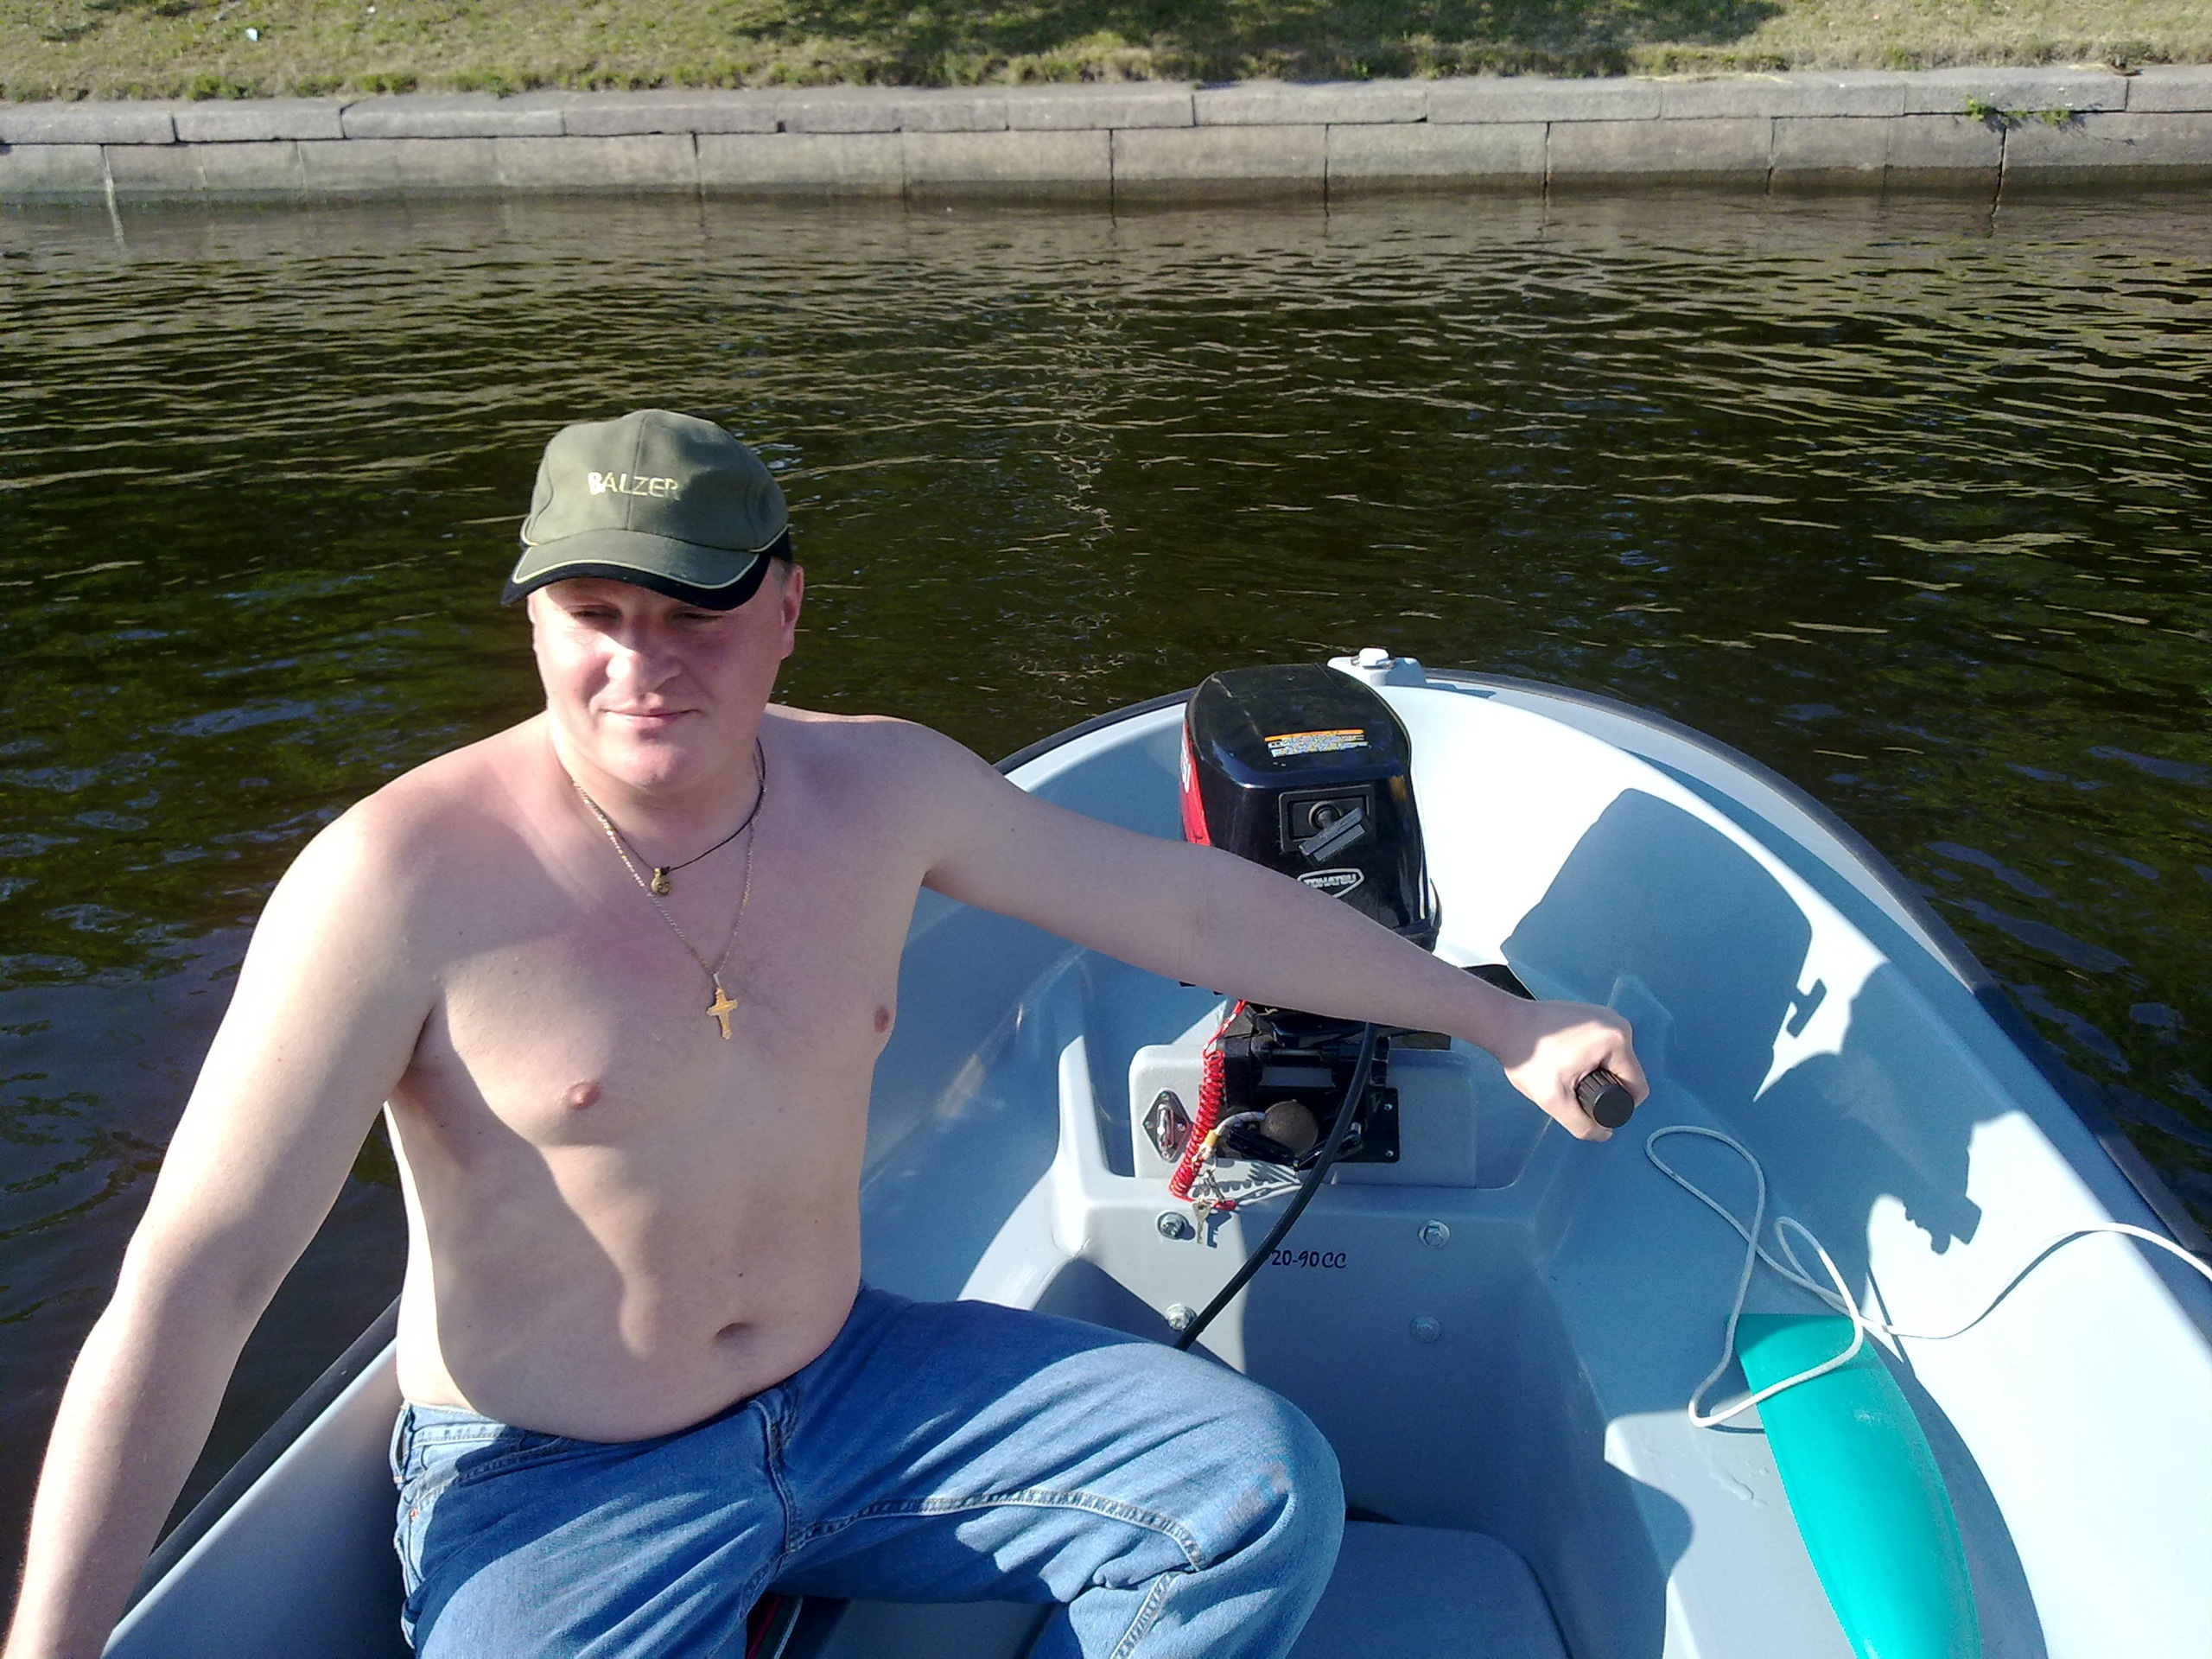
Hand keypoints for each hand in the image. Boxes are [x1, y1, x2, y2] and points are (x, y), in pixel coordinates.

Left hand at [1489, 997, 1647, 1142]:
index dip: (1619, 1106)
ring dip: (1597, 1074)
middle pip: (1625, 1074)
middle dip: (1605, 1088)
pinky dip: (1591, 1059)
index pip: (1636, 1088)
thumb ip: (1581, 1124)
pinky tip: (1567, 1062)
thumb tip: (1603, 1134)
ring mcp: (1606, 1016)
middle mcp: (1618, 1024)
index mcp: (1617, 1041)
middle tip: (1572, 1090)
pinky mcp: (1593, 1015)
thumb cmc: (1527, 1056)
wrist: (1504, 1023)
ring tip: (1567, 1075)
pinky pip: (1603, 1048)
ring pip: (1614, 1061)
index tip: (1589, 1106)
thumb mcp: (1553, 1099)